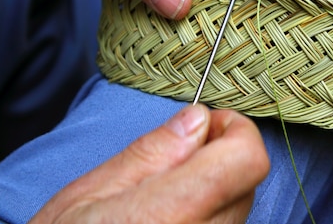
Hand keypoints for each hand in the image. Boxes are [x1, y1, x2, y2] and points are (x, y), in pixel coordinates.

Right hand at [29, 105, 269, 223]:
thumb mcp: (86, 197)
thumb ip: (149, 154)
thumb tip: (196, 119)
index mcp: (169, 216)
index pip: (246, 159)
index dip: (233, 129)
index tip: (204, 124)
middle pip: (246, 179)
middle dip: (218, 155)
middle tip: (174, 157)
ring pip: (240, 205)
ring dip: (215, 187)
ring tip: (165, 194)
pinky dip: (210, 213)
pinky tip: (172, 216)